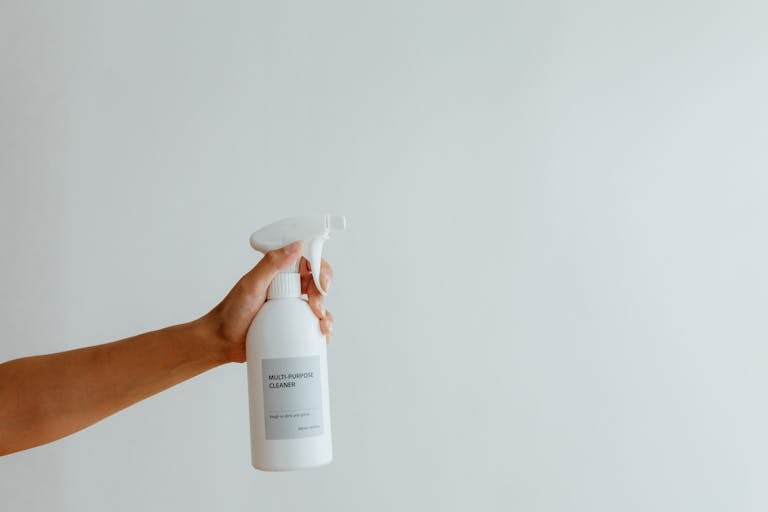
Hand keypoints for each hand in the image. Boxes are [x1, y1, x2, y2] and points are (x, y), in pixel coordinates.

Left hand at [200, 241, 334, 362]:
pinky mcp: (292, 326)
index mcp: (279, 273)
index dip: (321, 269)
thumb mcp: (251, 285)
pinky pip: (312, 326)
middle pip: (317, 284)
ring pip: (318, 306)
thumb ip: (271, 264)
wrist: (222, 342)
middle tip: (317, 309)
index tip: (323, 283)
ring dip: (326, 315)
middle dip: (322, 295)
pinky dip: (322, 330)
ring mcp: (290, 308)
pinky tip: (323, 337)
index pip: (308, 262)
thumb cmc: (231, 312)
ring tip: (322, 327)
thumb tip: (296, 246)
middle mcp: (287, 288)